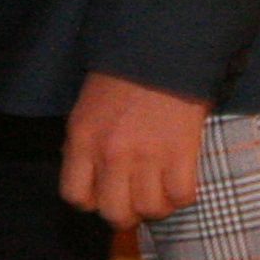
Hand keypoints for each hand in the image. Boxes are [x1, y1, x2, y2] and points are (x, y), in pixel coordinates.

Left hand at [62, 72, 206, 228]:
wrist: (161, 46)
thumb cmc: (124, 73)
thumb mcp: (89, 106)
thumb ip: (87, 144)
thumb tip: (93, 178)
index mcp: (83, 139)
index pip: (76, 197)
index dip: (94, 201)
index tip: (107, 191)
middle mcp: (111, 153)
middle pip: (115, 213)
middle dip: (128, 212)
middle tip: (138, 196)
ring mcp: (147, 155)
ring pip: (150, 210)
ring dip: (159, 204)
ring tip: (163, 186)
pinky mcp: (180, 152)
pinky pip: (181, 196)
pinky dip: (183, 193)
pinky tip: (181, 176)